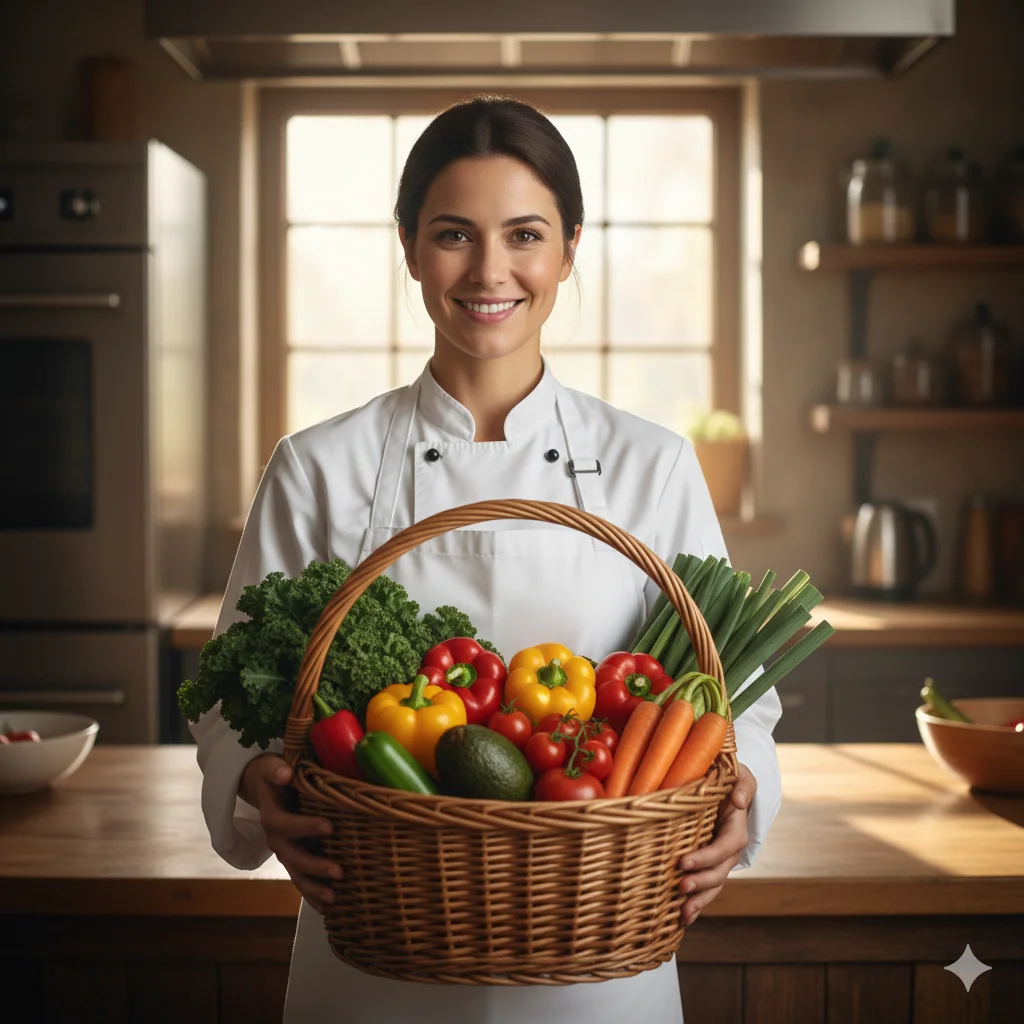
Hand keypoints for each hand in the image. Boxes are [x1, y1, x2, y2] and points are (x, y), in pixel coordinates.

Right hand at [239, 753, 341, 914]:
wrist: (265, 788)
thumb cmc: (275, 774)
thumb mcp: (273, 767)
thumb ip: (277, 770)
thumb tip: (285, 774)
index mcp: (271, 814)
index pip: (284, 824)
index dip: (304, 827)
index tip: (329, 826)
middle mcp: (276, 838)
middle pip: (292, 856)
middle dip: (315, 866)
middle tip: (340, 872)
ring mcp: (285, 851)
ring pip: (296, 874)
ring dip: (314, 887)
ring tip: (334, 899)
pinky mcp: (294, 858)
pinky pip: (301, 879)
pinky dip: (312, 895)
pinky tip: (328, 908)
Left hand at [677, 762, 755, 926]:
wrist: (726, 787)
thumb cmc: (730, 778)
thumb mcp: (740, 775)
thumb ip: (743, 785)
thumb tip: (738, 801)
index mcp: (736, 829)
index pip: (725, 847)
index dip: (707, 857)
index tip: (684, 862)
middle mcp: (729, 849)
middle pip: (719, 871)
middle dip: (701, 882)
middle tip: (680, 887)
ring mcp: (720, 860)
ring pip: (714, 885)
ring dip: (700, 900)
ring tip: (683, 913)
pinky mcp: (708, 864)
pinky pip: (706, 886)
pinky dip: (697, 903)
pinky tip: (683, 918)